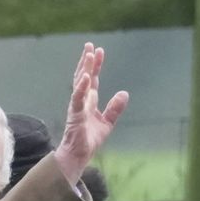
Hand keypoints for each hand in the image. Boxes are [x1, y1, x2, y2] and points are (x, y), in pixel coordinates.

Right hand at [50, 42, 128, 184]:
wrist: (78, 155)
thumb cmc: (89, 140)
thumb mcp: (107, 122)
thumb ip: (115, 108)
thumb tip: (125, 93)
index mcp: (89, 101)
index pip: (92, 79)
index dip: (96, 65)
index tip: (99, 50)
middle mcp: (82, 100)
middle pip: (84, 76)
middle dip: (88, 61)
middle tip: (90, 45)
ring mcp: (77, 106)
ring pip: (80, 83)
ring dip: (84, 69)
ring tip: (88, 55)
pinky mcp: (75, 114)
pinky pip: (77, 98)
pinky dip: (81, 87)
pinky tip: (85, 77)